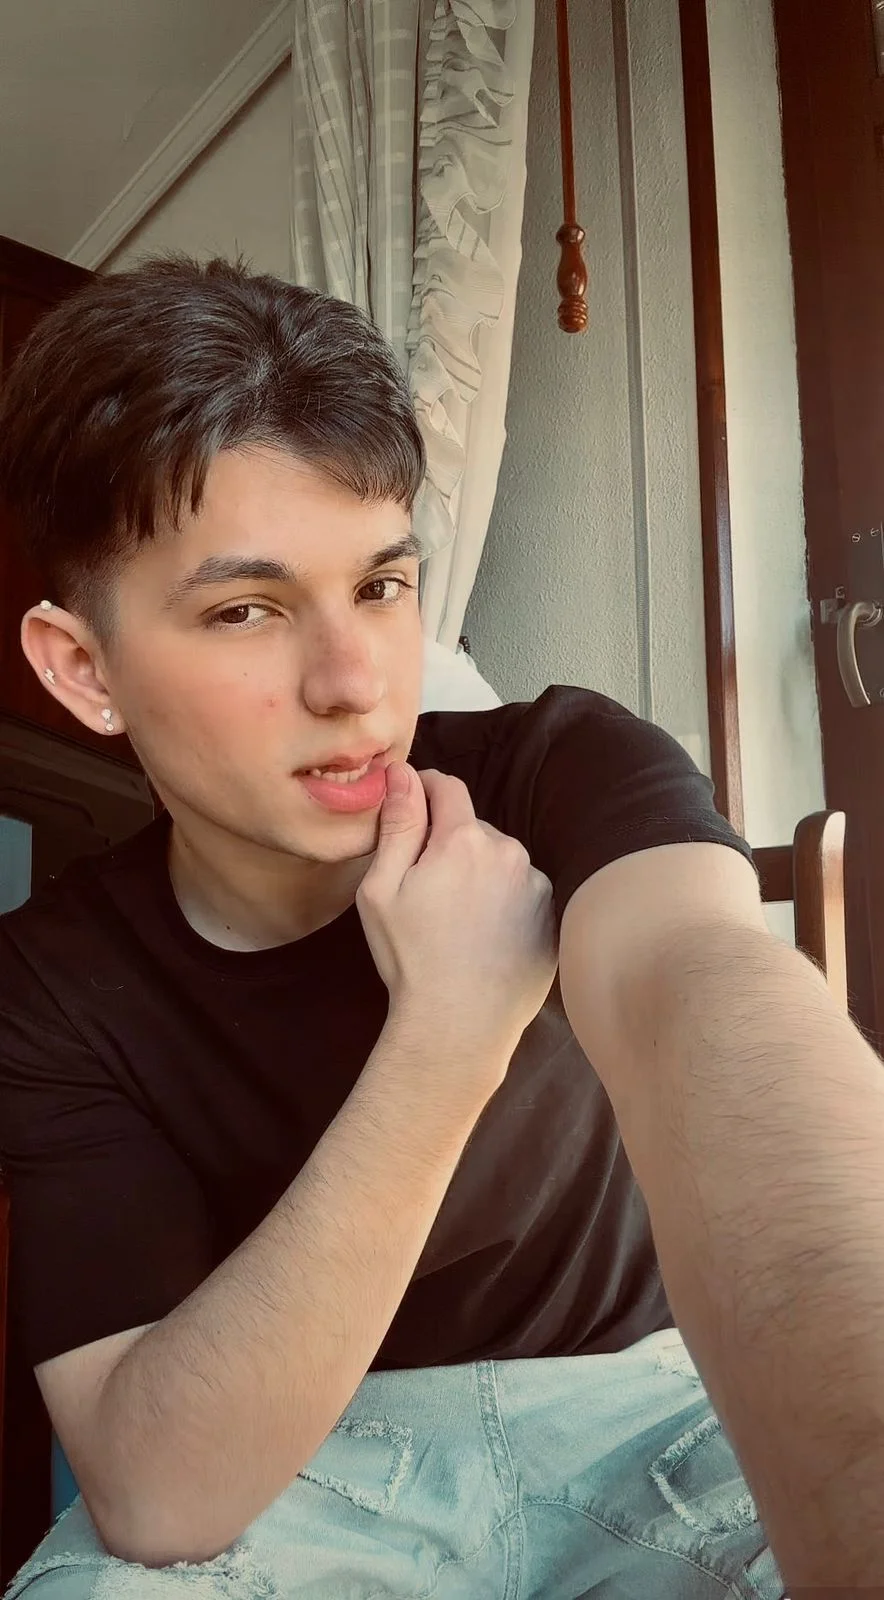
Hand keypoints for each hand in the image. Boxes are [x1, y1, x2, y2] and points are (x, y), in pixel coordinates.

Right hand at [357, 763, 556, 1093]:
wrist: (458, 1027)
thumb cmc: (411, 960)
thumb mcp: (382, 890)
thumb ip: (398, 824)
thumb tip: (404, 774)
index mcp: (464, 840)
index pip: (447, 787)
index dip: (425, 791)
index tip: (412, 809)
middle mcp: (510, 853)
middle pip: (473, 828)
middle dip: (450, 845)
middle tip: (426, 890)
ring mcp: (537, 886)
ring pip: (500, 861)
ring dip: (480, 875)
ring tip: (457, 922)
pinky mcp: (552, 918)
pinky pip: (522, 894)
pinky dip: (504, 905)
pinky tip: (483, 938)